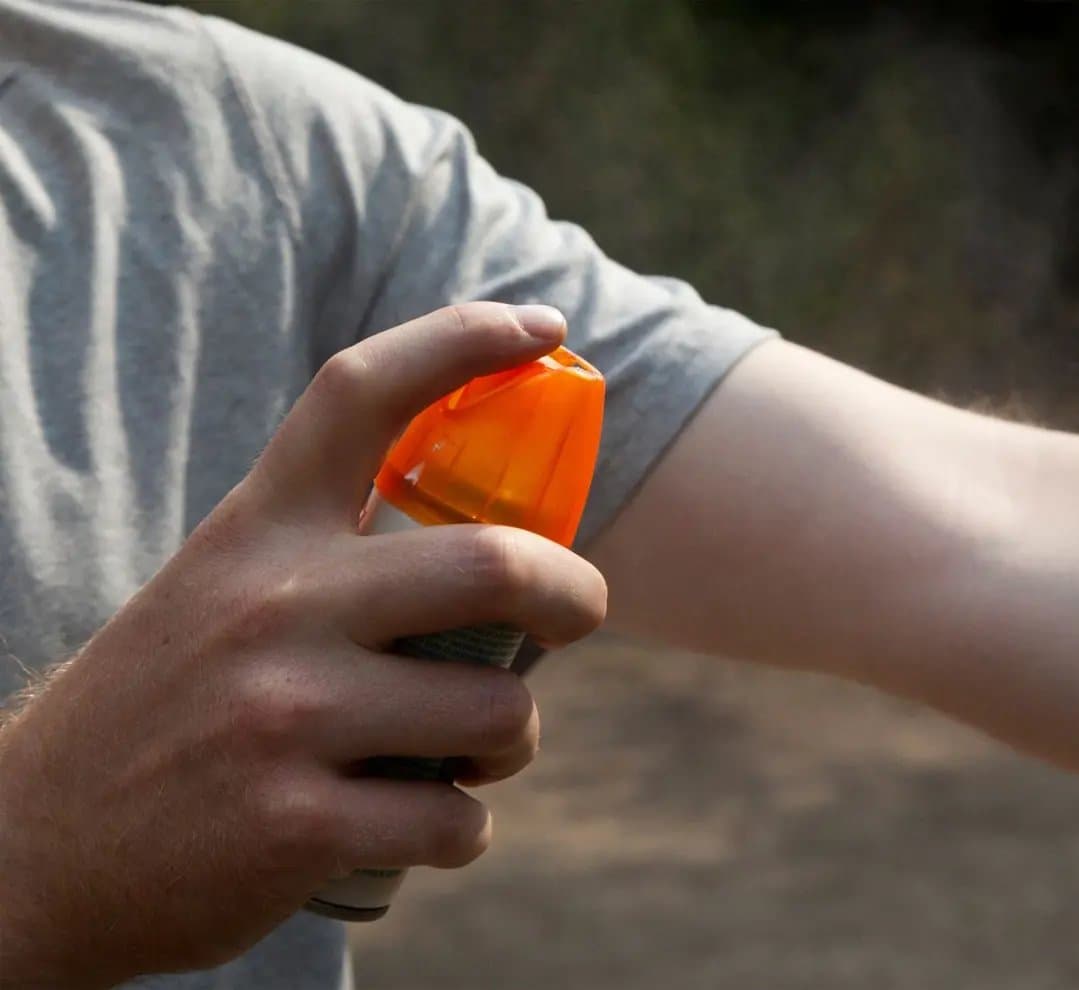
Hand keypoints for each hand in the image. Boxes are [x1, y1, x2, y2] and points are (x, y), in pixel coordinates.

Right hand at [0, 303, 607, 987]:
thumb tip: (495, 552)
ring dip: (512, 740)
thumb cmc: (166, 711)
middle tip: (577, 615)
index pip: (362, 392)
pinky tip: (423, 823)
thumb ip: (327, 558)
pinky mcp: (292, 827)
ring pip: (498, 711)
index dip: (464, 339)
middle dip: (575, 595)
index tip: (541, 324)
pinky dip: (464, 828)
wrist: (33, 855)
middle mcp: (270, 608)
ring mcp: (281, 718)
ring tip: (468, 754)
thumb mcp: (219, 592)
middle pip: (494, 564)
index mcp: (255, 531)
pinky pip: (455, 821)